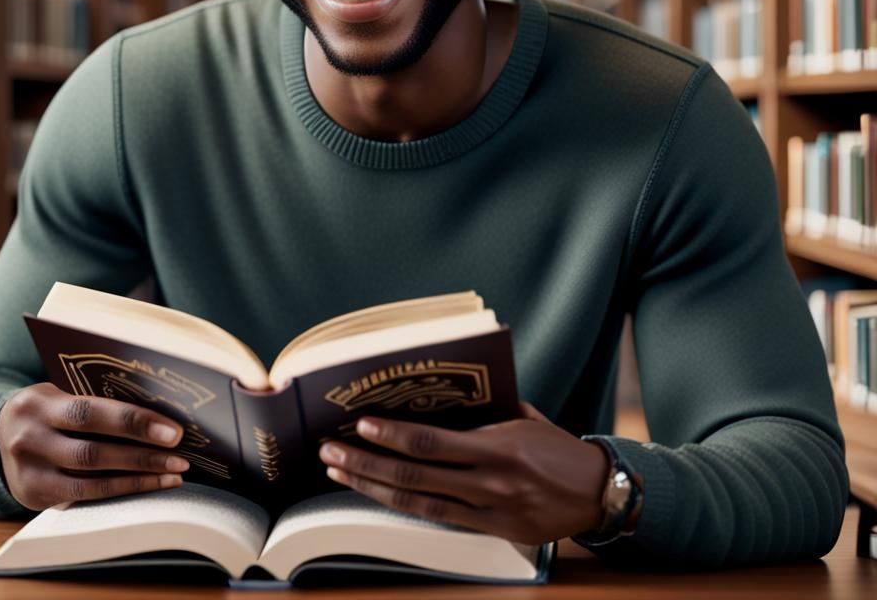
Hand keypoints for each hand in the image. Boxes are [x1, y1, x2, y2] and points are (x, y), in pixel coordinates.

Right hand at [0, 382, 189, 509]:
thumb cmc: (47, 408)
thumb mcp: (59, 393)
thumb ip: (96, 400)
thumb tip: (156, 412)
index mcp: (38, 404)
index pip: (90, 413)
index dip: (134, 422)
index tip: (173, 430)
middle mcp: (29, 440)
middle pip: (92, 452)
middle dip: (142, 456)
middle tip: (180, 455)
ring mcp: (29, 473)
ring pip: (90, 481)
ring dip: (138, 479)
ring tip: (173, 473)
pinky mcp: (34, 497)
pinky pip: (84, 496)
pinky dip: (120, 491)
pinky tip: (148, 486)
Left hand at [317, 401, 609, 543]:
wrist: (599, 492)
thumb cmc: (558, 447)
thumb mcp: (523, 417)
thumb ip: (484, 411)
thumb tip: (438, 398)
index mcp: (497, 447)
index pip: (431, 443)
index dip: (391, 438)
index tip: (361, 426)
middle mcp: (489, 482)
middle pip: (413, 477)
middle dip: (366, 465)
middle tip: (330, 452)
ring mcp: (489, 511)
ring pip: (418, 503)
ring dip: (373, 489)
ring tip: (340, 474)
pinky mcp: (494, 532)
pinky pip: (440, 519)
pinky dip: (404, 507)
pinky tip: (379, 495)